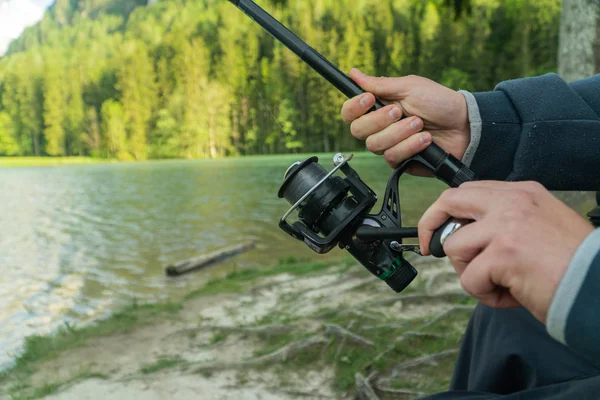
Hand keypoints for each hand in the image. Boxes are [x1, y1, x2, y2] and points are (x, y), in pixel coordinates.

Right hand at [341, 69, 470, 174]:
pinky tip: (425, 139)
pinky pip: (392, 157)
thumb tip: (354, 73)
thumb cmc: (439, 102)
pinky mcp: (400, 160)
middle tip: (400, 112)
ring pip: (375, 145)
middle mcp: (379, 127)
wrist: (463, 125)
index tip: (369, 99)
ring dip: (399, 133)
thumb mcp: (410, 87)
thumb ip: (380, 85)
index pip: (349, 112)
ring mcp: (389, 144)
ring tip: (420, 124)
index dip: (354, 107)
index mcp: (378, 107)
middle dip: (379, 121)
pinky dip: (410, 146)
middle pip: (357, 131)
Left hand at [418, 181, 593, 323]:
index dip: (446, 213)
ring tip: (500, 283)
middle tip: (431, 249)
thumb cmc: (572, 264)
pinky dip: (486, 295)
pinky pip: (469, 279)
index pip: (467, 191)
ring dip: (470, 273)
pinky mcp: (503, 254)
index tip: (438, 232)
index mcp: (521, 193)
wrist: (598, 287)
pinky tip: (512, 296)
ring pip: (454, 246)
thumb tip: (462, 235)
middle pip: (449, 201)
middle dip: (430, 226)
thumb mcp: (539, 225)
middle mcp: (512, 202)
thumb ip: (504, 221)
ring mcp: (506, 225)